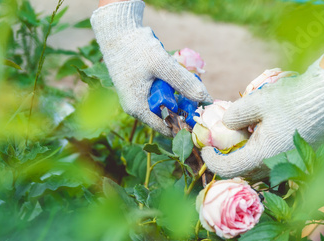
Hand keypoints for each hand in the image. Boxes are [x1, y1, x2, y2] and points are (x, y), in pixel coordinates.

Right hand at [91, 0, 211, 136]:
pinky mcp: (141, 87)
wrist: (117, 29)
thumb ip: (184, 82)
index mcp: (138, 108)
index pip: (166, 128)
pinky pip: (161, 92)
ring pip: (166, 102)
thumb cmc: (135, 48)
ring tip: (186, 80)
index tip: (203, 117)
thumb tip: (206, 100)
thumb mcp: (162, 65)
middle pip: (168, 115)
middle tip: (200, 95)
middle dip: (184, 106)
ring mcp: (138, 97)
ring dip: (178, 93)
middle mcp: (137, 107)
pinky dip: (171, 85)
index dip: (186, 125)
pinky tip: (174, 72)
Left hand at [201, 58, 323, 179]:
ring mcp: (294, 162)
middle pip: (245, 169)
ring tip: (245, 129)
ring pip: (262, 164)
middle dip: (231, 155)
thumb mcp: (258, 101)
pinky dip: (266, 147)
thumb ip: (236, 114)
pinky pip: (278, 157)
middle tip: (223, 138)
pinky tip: (266, 127)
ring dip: (249, 151)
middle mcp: (279, 165)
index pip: (228, 169)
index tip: (204, 146)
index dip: (211, 159)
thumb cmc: (296, 98)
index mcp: (264, 157)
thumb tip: (225, 123)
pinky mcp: (306, 154)